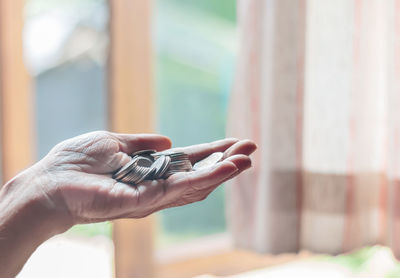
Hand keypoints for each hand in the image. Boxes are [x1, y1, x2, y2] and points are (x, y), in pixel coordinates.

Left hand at [23, 131, 255, 227]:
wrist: (50, 181)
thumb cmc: (77, 162)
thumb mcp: (114, 143)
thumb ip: (142, 144)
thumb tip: (167, 140)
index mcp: (151, 170)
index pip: (189, 161)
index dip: (212, 153)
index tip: (235, 142)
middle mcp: (157, 186)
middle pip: (198, 175)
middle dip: (226, 162)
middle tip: (251, 149)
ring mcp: (153, 196)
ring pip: (196, 185)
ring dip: (223, 172)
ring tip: (247, 159)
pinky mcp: (145, 202)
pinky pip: (180, 190)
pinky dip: (205, 179)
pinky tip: (225, 169)